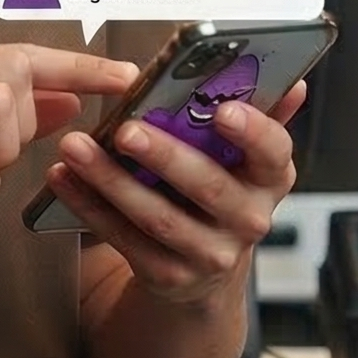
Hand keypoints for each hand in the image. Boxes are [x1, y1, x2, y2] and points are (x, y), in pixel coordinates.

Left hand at [42, 81, 306, 305]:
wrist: (205, 269)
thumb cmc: (219, 190)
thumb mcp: (245, 158)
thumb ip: (261, 115)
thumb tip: (292, 82)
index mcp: (270, 179)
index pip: (274, 153)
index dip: (253, 132)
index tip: (224, 109)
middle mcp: (247, 220)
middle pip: (208, 186)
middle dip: (164, 155)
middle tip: (126, 128)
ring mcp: (209, 253)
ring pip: (158, 216)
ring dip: (112, 180)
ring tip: (77, 147)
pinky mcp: (168, 275)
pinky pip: (123, 238)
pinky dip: (89, 207)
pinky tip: (65, 179)